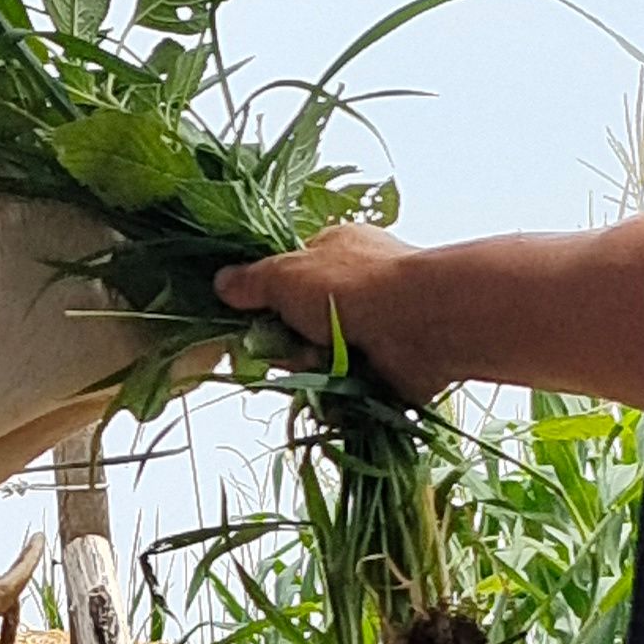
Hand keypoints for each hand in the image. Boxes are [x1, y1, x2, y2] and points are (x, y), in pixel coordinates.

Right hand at [212, 226, 460, 407]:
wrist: (421, 323)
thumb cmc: (355, 287)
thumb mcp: (286, 273)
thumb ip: (250, 281)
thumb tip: (221, 281)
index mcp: (333, 252)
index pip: (283, 280)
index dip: (261, 303)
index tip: (247, 321)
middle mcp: (352, 287)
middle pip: (294, 325)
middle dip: (284, 343)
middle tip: (289, 346)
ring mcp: (368, 326)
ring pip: (313, 358)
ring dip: (309, 367)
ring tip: (322, 362)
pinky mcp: (381, 363)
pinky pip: (339, 385)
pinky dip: (334, 390)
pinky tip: (340, 381)